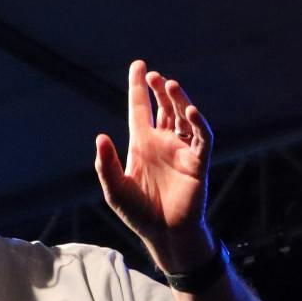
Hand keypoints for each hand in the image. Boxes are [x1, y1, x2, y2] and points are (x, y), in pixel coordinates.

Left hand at [94, 60, 214, 270]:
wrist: (164, 235)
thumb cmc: (139, 213)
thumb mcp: (115, 189)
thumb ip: (106, 164)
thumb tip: (101, 136)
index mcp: (142, 144)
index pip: (140, 109)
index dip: (138, 88)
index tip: (138, 65)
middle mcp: (163, 143)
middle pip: (164, 107)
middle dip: (160, 90)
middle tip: (154, 76)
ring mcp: (181, 151)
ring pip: (183, 117)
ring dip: (178, 100)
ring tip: (169, 85)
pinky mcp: (197, 163)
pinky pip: (201, 138)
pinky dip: (198, 123)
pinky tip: (189, 111)